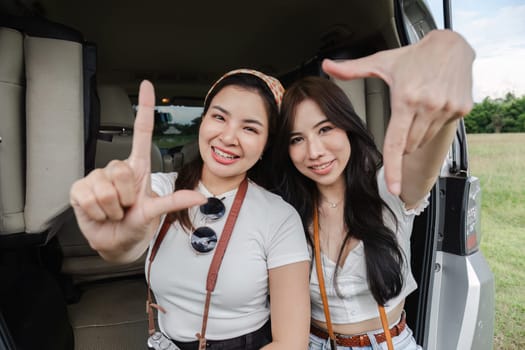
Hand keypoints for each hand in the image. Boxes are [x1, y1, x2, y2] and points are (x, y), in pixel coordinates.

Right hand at [70, 81, 205, 261]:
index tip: (147, 86)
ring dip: (112, 209)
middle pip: (120, 171)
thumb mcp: (157, 212)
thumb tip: (200, 198)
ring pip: (104, 188)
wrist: (117, 242)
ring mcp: (97, 178)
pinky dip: (97, 213)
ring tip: (114, 212)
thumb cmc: (137, 222)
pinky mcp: (80, 190)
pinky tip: (99, 214)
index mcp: (138, 168)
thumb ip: (175, 202)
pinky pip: (88, 198)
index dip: (144, 109)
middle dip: (125, 198)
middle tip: (125, 207)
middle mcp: (117, 169)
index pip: (141, 133)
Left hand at [322, 30, 473, 194]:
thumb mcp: (381, 62)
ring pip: (425, 138)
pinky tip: (434, 102)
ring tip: (418, 106)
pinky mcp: (461, 109)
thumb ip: (352, 69)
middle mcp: (428, 105)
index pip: (395, 143)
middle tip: (403, 116)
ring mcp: (447, 108)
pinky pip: (442, 128)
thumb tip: (326, 66)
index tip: (393, 188)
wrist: (451, 45)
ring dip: (418, 132)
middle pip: (409, 144)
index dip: (394, 169)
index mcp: (405, 99)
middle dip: (402, 140)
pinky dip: (435, 122)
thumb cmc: (414, 56)